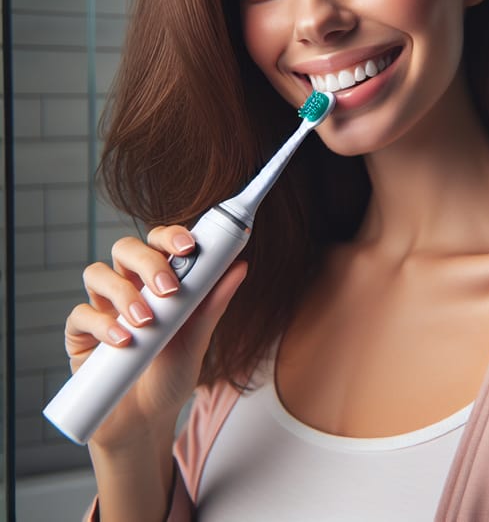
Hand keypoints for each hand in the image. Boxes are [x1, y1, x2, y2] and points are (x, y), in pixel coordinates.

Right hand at [65, 225, 246, 450]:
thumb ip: (213, 303)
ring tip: (147, 322)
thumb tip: (239, 267)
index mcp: (157, 280)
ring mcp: (102, 307)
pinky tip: (123, 341)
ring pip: (97, 273)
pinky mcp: (80, 334)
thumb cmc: (172, 373)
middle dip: (148, 262)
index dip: (170, 236)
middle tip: (169, 290)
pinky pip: (80, 315)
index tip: (189, 247)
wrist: (145, 421)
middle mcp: (128, 286)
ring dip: (123, 292)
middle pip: (126, 248)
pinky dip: (102, 324)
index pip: (159, 242)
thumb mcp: (197, 339)